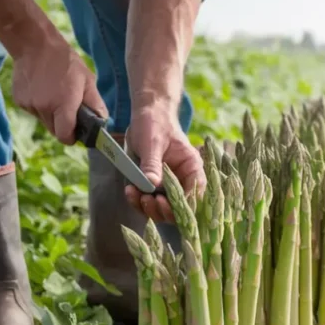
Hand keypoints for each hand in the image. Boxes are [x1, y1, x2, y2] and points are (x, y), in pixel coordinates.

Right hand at [11, 37, 108, 143]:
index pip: (65, 137)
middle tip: (68, 107)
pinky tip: (42, 89)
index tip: (76, 130)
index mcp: (63, 105)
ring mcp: (29, 105)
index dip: (72, 137)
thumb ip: (95, 104)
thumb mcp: (87, 80)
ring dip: (51, 114)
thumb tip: (103, 122)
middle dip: (63, 124)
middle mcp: (44, 108)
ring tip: (54, 93)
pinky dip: (39, 106)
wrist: (35, 44)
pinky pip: (34, 112)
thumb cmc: (65, 61)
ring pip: (44, 121)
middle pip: (54, 131)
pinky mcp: (19, 101)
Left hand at [125, 103, 205, 222]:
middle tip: (146, 200)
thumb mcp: (153, 143)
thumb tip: (152, 184)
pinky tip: (129, 191)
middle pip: (179, 208)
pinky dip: (138, 201)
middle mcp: (183, 180)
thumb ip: (152, 164)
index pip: (194, 195)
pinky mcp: (153, 185)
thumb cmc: (155, 123)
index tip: (162, 202)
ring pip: (163, 209)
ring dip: (148, 208)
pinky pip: (148, 201)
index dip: (181, 205)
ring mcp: (167, 185)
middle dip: (162, 210)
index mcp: (192, 168)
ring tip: (134, 194)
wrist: (145, 115)